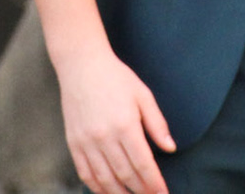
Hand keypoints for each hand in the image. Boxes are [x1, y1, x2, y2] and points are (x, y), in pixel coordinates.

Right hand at [55, 46, 174, 193]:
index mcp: (125, 124)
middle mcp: (104, 136)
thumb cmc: (115, 77)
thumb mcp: (142, 95)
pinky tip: (108, 192)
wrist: (81, 64)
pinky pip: (85, 173)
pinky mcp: (74, 143)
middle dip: (141, 191)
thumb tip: (170, 148)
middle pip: (126, 175)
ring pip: (105, 179)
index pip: (143, 164)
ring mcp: (86, 141)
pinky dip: (97, 187)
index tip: (162, 193)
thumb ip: (157, 123)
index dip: (154, 183)